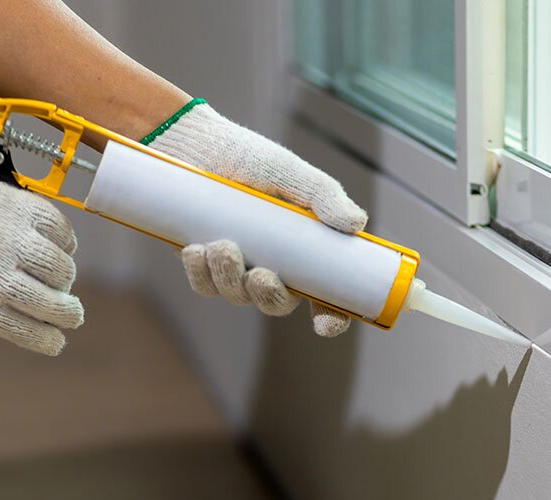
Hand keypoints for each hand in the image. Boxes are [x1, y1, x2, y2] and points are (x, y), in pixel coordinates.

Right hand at [0, 143, 82, 354]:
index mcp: (8, 204)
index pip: (60, 228)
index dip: (67, 243)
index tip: (66, 251)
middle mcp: (9, 239)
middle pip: (60, 267)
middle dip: (65, 279)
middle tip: (60, 286)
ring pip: (48, 300)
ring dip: (66, 311)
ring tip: (72, 317)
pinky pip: (18, 327)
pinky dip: (42, 339)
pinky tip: (54, 343)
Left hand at [147, 101, 366, 336]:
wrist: (194, 144)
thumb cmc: (247, 157)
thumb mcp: (290, 173)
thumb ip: (323, 196)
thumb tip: (356, 224)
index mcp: (303, 249)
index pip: (326, 294)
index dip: (331, 317)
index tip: (326, 323)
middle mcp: (272, 263)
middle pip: (277, 303)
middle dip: (269, 296)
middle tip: (260, 275)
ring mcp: (236, 266)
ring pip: (237, 296)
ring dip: (230, 279)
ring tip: (221, 246)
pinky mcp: (203, 262)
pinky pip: (205, 286)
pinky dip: (201, 274)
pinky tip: (196, 250)